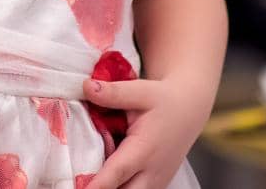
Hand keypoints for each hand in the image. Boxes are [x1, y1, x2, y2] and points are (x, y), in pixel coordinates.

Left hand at [79, 74, 213, 188]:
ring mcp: (155, 181)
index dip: (97, 184)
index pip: (117, 173)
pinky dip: (119, 187)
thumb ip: (113, 92)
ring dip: (111, 188)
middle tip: (77, 183)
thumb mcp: (140, 91)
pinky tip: (99, 176)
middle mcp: (152, 172)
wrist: (188, 110)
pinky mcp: (154, 183)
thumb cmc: (162, 100)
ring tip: (85, 178)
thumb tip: (86, 87)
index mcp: (145, 150)